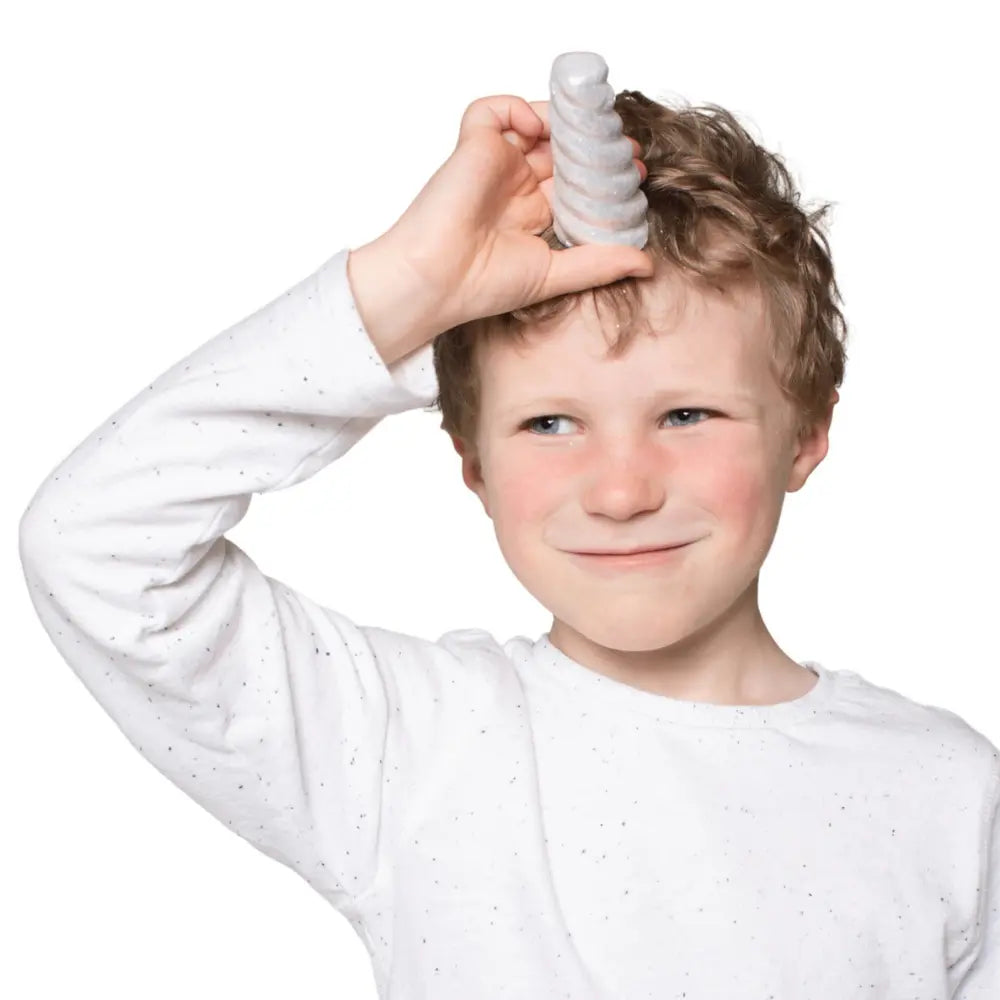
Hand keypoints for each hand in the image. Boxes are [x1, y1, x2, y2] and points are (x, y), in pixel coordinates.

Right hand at [375, 94, 652, 335]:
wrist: (438, 279)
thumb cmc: (483, 285)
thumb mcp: (556, 275)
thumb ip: (600, 264)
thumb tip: (647, 264)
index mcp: (531, 216)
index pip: (575, 184)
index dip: (604, 177)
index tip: (635, 175)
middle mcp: (514, 187)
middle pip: (561, 151)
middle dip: (594, 147)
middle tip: (625, 150)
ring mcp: (495, 164)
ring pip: (535, 125)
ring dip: (567, 123)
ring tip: (594, 132)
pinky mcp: (473, 145)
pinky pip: (495, 109)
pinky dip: (519, 108)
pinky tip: (541, 127)